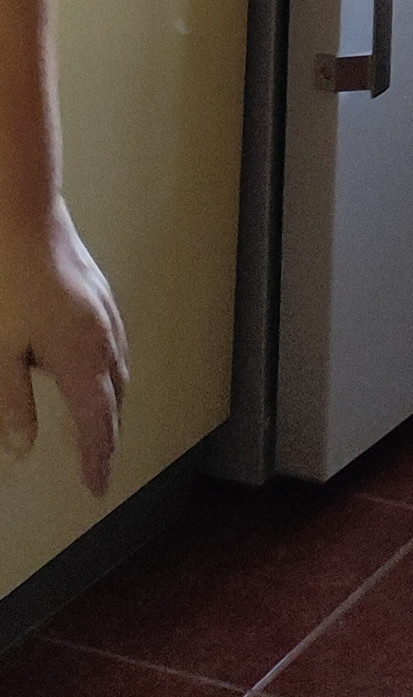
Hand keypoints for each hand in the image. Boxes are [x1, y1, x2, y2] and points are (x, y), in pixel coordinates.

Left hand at [0, 203, 127, 495]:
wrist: (21, 210)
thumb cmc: (7, 276)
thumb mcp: (0, 351)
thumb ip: (12, 403)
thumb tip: (22, 448)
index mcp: (80, 356)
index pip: (96, 422)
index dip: (98, 458)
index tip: (97, 487)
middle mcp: (102, 334)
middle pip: (115, 397)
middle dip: (109, 433)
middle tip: (99, 462)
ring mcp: (103, 307)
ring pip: (117, 366)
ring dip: (110, 400)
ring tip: (100, 421)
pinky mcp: (95, 287)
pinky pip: (112, 340)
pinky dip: (107, 366)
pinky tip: (90, 364)